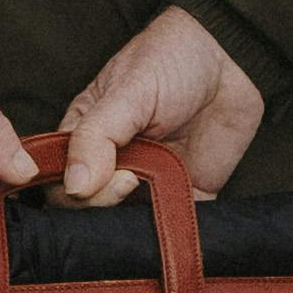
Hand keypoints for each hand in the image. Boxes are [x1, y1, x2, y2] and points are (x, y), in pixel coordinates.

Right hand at [57, 3, 264, 207]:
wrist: (232, 60)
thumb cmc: (171, 61)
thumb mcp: (126, 91)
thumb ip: (95, 137)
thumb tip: (74, 186)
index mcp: (86, 139)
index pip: (61, 183)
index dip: (75, 194)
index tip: (108, 176)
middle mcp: (112, 167)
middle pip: (91, 212)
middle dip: (105, 207)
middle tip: (131, 182)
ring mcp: (148, 184)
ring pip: (129, 226)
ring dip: (137, 223)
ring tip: (155, 194)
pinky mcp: (186, 195)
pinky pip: (174, 227)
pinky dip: (174, 231)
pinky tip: (178, 214)